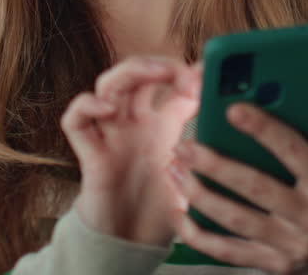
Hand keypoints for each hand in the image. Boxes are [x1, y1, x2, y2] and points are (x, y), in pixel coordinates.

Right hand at [61, 57, 200, 245]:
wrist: (131, 244)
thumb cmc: (160, 210)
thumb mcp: (196, 176)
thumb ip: (208, 153)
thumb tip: (231, 130)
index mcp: (161, 124)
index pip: (172, 83)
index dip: (189, 72)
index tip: (210, 72)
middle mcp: (133, 122)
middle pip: (137, 73)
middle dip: (160, 64)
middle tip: (185, 74)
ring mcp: (110, 134)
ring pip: (108, 84)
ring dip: (132, 71)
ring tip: (156, 73)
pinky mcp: (90, 153)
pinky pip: (75, 120)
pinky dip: (87, 106)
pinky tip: (108, 109)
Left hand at [167, 92, 307, 273]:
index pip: (293, 151)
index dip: (263, 129)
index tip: (232, 109)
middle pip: (256, 187)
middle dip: (216, 165)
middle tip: (186, 145)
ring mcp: (293, 247)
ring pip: (236, 220)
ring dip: (200, 195)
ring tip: (176, 171)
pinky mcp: (274, 266)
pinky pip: (229, 252)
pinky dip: (200, 235)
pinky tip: (180, 214)